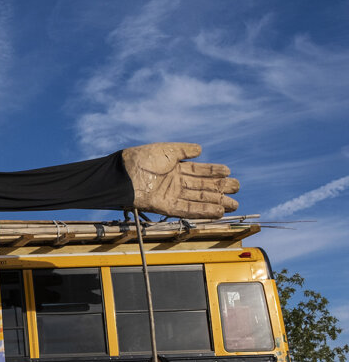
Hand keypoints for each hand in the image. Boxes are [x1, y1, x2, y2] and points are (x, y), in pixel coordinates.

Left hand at [123, 142, 238, 218]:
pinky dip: (202, 212)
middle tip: (237, 189)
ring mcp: (170, 195)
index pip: (199, 171)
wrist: (123, 173)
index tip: (228, 172)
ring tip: (233, 204)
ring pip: (198, 200)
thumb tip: (200, 150)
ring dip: (216, 203)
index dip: (214, 171)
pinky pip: (187, 211)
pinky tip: (217, 211)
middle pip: (202, 187)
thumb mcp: (166, 150)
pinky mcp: (165, 207)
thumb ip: (184, 150)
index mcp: (175, 168)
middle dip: (220, 189)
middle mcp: (174, 182)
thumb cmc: (140, 158)